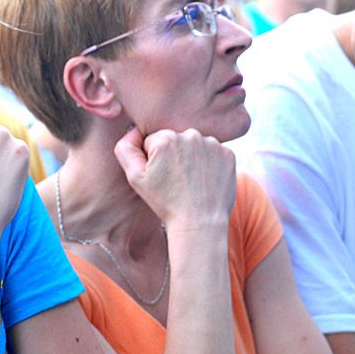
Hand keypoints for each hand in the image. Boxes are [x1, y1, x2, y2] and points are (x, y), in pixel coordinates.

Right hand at [113, 125, 235, 228]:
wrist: (199, 222)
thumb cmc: (165, 203)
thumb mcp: (135, 178)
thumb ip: (126, 148)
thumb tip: (133, 131)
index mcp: (165, 138)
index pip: (154, 141)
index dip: (154, 160)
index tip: (161, 176)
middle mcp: (190, 135)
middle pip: (175, 140)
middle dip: (174, 156)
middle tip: (176, 181)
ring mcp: (212, 143)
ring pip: (195, 146)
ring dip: (192, 158)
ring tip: (191, 182)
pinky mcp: (228, 154)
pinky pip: (213, 153)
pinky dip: (209, 164)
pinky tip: (205, 180)